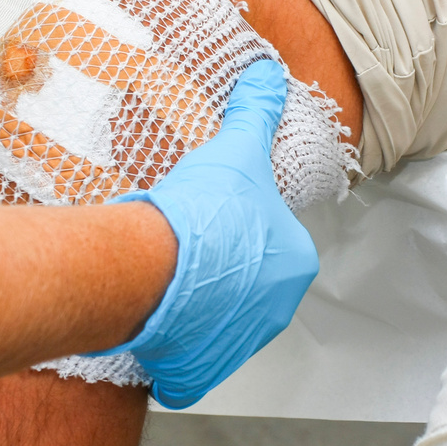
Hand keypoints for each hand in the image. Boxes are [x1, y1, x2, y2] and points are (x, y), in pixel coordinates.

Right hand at [98, 59, 319, 407]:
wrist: (154, 264)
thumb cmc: (203, 213)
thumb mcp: (237, 148)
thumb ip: (257, 112)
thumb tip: (268, 75)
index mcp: (295, 263)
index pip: (270, 241)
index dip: (237, 225)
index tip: (209, 218)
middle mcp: (275, 310)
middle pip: (243, 284)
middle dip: (217, 268)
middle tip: (183, 244)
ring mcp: (236, 345)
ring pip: (215, 320)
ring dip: (192, 303)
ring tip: (163, 274)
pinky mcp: (198, 371)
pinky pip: (186, 360)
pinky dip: (170, 345)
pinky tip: (151, 314)